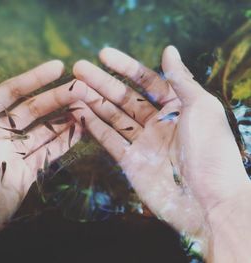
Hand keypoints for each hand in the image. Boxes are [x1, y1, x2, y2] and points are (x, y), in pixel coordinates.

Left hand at [0, 45, 86, 261]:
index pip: (11, 91)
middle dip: (56, 98)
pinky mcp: (25, 176)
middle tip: (82, 88)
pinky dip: (64, 142)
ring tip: (87, 105)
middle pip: (32, 111)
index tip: (58, 67)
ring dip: (65, 118)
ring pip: (44, 131)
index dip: (34, 78)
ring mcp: (12, 155)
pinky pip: (48, 154)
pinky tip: (82, 129)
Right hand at [68, 46, 250, 258]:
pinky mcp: (131, 162)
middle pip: (124, 97)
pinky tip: (79, 112)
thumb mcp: (201, 107)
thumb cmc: (211, 151)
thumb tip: (169, 50)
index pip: (146, 80)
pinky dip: (94, 127)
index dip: (124, 67)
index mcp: (177, 107)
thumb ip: (181, 79)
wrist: (209, 201)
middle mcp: (157, 122)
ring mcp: (143, 142)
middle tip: (78, 69)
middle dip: (101, 83)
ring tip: (74, 88)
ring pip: (113, 117)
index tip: (103, 54)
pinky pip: (109, 140)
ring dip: (93, 102)